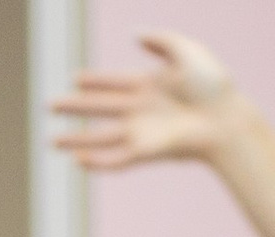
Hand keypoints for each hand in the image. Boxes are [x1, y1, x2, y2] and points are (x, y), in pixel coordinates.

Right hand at [49, 29, 242, 170]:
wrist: (225, 119)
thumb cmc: (212, 85)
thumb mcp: (187, 50)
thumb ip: (161, 41)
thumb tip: (135, 36)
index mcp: (148, 86)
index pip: (112, 83)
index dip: (93, 81)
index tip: (74, 78)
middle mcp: (139, 110)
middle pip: (98, 108)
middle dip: (73, 108)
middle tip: (48, 106)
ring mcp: (140, 133)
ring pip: (100, 137)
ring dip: (75, 139)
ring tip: (51, 142)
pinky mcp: (145, 153)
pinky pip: (116, 160)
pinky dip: (97, 162)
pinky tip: (79, 160)